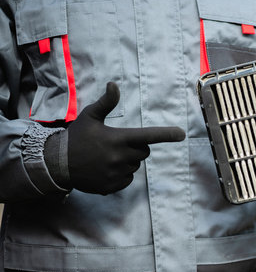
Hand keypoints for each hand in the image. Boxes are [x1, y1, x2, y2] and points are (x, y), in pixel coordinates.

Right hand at [61, 82, 184, 194]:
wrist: (57, 164)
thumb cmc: (76, 137)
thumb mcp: (90, 117)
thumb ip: (106, 103)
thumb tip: (114, 84)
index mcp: (118, 138)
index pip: (148, 136)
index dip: (167, 134)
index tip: (182, 134)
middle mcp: (120, 157)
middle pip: (144, 152)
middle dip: (137, 147)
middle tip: (118, 144)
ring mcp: (116, 174)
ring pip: (136, 165)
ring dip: (128, 161)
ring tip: (107, 157)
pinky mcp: (112, 187)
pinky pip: (128, 179)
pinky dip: (121, 174)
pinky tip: (105, 169)